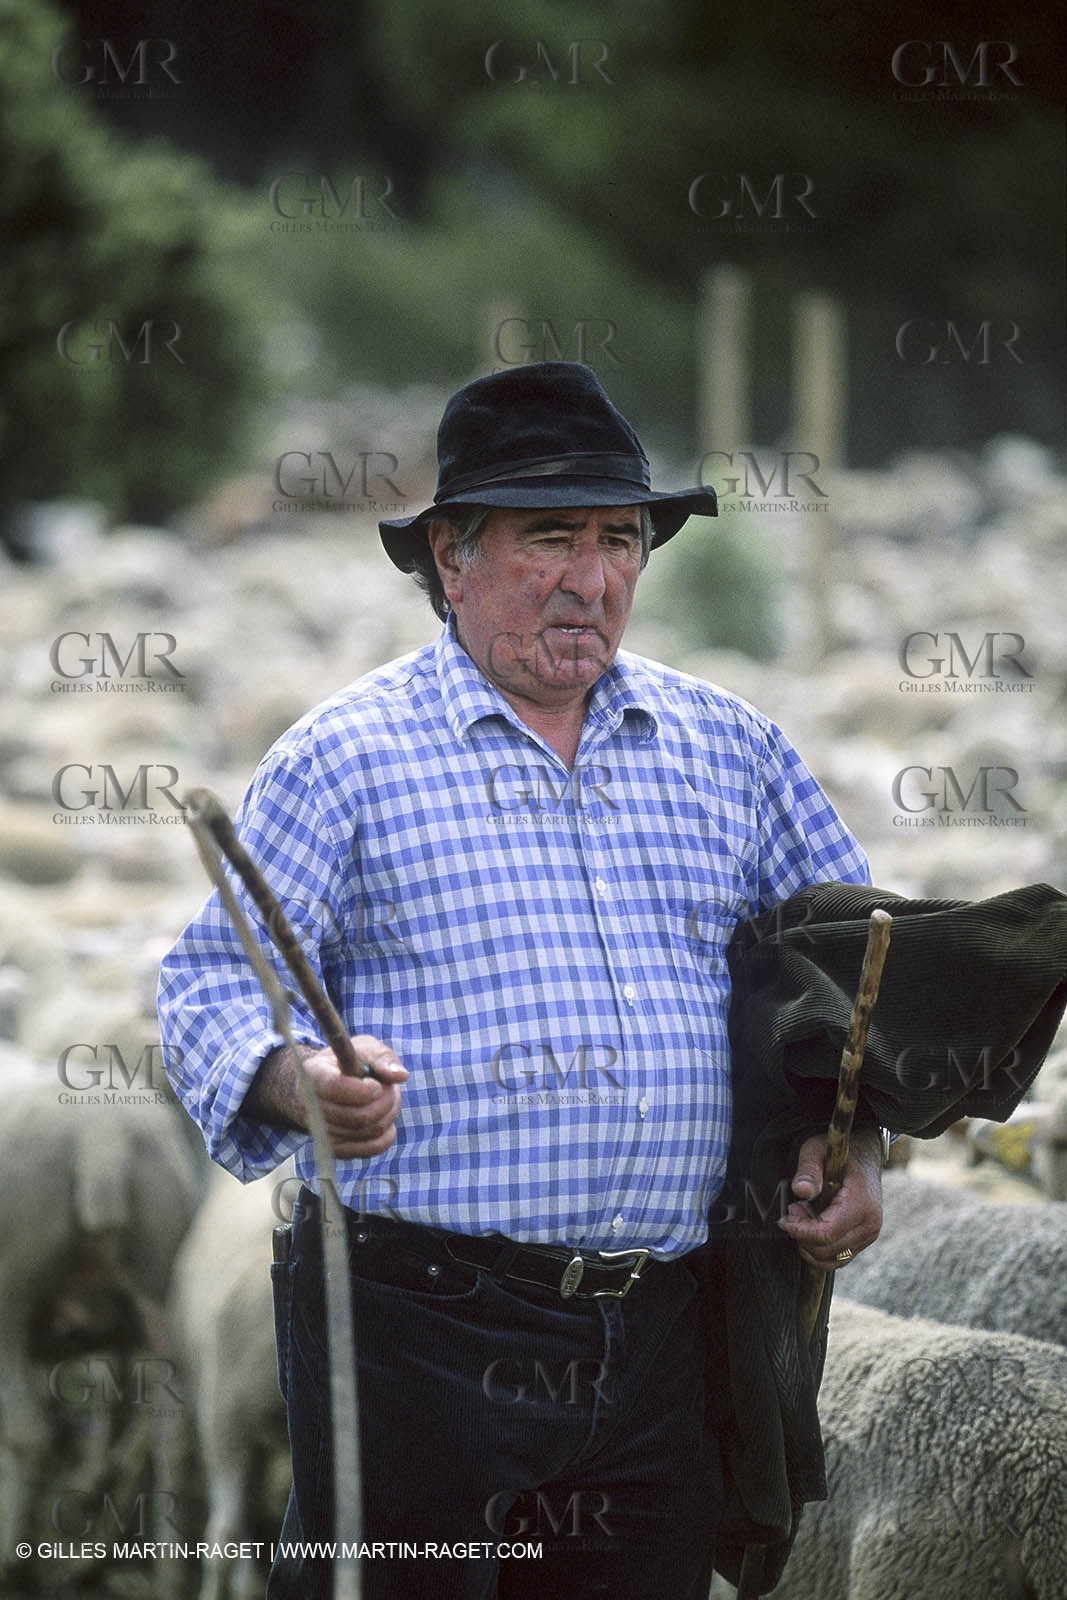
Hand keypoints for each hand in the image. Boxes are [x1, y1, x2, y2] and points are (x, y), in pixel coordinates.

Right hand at [301, 1036, 407, 1158]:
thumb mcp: (363, 1047)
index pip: (334, 1088)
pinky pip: (370, 1149)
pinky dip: (386, 1136)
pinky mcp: (336, 1147)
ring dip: (388, 1115)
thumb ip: (382, 1057)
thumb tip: (400, 1076)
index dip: (361, 1090)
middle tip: (390, 1090)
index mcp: (314, 1074)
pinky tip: (386, 1121)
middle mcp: (311, 1106)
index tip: (377, 1085)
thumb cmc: (348, 1063)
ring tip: (387, 1099)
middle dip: (385, 1102)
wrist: (327, 1085)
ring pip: (367, 1132)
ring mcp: (322, 1130)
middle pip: (356, 1116)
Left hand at [776, 1128, 882, 1269]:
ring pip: (830, 1260)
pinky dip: (817, 1251)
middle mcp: (870, 1225)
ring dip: (808, 1245)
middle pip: (826, 1250)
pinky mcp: (862, 1243)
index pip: (827, 1233)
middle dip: (802, 1235)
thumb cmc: (838, 1155)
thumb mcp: (817, 1150)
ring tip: (803, 1217)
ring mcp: (868, 1237)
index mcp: (862, 1204)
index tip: (784, 1218)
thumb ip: (808, 1169)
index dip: (800, 1230)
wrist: (864, 1158)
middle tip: (794, 1209)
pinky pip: (836, 1260)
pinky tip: (811, 1228)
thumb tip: (801, 1190)